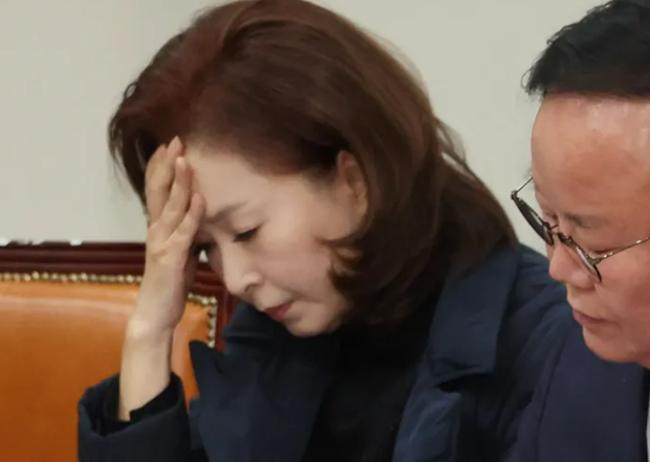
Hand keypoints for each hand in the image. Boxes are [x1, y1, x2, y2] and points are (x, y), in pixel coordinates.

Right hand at [131, 136, 204, 334]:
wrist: (155, 314)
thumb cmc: (169, 283)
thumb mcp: (180, 250)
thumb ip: (186, 231)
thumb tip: (199, 214)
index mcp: (158, 227)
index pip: (157, 191)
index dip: (160, 167)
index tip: (169, 145)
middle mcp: (156, 230)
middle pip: (159, 191)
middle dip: (167, 165)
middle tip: (175, 140)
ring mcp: (162, 243)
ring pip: (170, 207)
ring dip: (179, 183)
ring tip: (185, 160)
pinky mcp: (172, 259)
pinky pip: (184, 233)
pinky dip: (193, 215)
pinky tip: (201, 198)